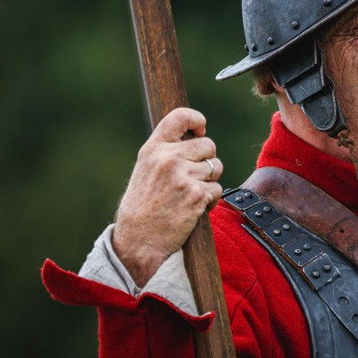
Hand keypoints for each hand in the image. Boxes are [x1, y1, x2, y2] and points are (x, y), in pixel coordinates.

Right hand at [112, 107, 222, 286]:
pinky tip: (195, 208)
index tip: (200, 130)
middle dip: (206, 160)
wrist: (139, 240)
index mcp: (153, 149)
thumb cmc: (143, 205)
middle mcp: (168, 158)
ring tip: (191, 193)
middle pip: (208, 145)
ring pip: (216, 167)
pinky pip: (217, 189)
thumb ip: (167, 150)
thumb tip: (197, 135)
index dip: (197, 120)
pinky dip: (211, 199)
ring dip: (210, 180)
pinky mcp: (197, 195)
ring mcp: (183, 176)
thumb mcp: (146, 169)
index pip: (180, 117)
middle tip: (194, 176)